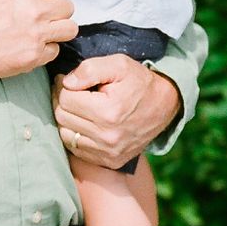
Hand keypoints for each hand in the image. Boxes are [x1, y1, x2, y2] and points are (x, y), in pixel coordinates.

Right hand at [0, 0, 76, 83]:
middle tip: (40, 20)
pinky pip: (55, 51)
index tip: (37, 5)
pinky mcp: (34, 56)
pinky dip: (44, 50)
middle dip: (57, 13)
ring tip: (41, 33)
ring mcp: (36, 34)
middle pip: (68, 8)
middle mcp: (35, 9)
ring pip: (70, 29)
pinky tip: (28, 47)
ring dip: (58, 31)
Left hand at [53, 54, 181, 169]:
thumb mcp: (119, 64)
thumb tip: (65, 83)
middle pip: (62, 116)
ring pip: (65, 134)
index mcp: (108, 112)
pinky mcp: (110, 161)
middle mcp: (108, 136)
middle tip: (72, 91)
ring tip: (79, 106)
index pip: (65, 98)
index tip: (68, 80)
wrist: (164, 105)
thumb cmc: (138, 82)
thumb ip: (89, 69)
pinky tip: (85, 122)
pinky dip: (76, 134)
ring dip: (68, 118)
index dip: (63, 85)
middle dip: (63, 100)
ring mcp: (109, 152)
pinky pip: (76, 148)